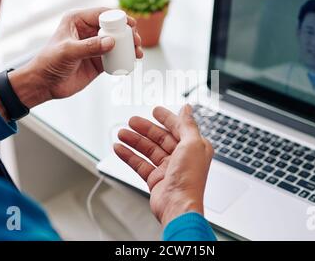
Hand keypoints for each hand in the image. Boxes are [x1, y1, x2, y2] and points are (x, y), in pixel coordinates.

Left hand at [0, 8, 142, 114]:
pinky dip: (125, 59)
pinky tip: (132, 62)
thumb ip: (90, 46)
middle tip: (136, 41)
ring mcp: (94, 46)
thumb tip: (112, 42)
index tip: (131, 25)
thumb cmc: (49, 63)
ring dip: (129, 46)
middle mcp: (88, 31)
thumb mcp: (68, 52)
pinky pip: (115, 57)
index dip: (119, 17)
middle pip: (113, 28)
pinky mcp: (98, 61)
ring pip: (117, 43)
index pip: (102, 14)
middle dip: (128, 33)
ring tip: (138, 53)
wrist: (44, 84)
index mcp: (78, 20)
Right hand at [114, 105, 213, 227]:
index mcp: (194, 147)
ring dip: (134, 141)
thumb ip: (188, 125)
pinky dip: (129, 156)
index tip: (155, 111)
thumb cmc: (190, 178)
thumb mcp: (192, 144)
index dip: (166, 119)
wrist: (178, 206)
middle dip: (145, 128)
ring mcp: (168, 168)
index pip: (178, 128)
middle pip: (161, 138)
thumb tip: (187, 109)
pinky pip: (140, 163)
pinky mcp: (155, 179)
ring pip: (148, 150)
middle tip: (131, 121)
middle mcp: (182, 157)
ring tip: (121, 133)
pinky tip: (119, 148)